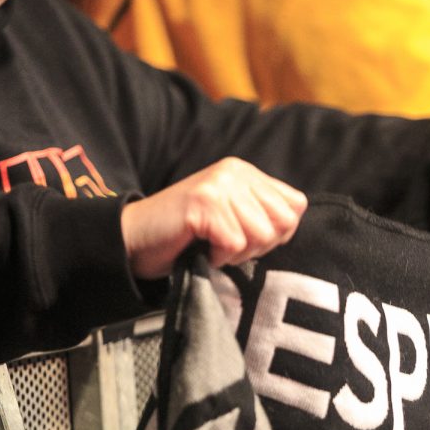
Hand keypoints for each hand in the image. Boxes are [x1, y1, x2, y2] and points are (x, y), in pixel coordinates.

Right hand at [121, 157, 306, 277]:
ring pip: (261, 235)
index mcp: (246, 173)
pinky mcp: (203, 204)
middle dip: (259, 245)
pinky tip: (201, 248)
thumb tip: (292, 225)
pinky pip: (235, 243)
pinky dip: (220, 257)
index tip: (247, 238)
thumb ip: (263, 215)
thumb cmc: (186, 236)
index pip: (296, 206)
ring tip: (212, 245)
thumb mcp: (233, 217)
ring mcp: (218, 185)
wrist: (134, 239)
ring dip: (238, 253)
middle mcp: (235, 172)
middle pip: (283, 222)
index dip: (278, 233)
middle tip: (228, 245)